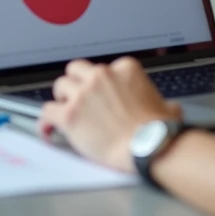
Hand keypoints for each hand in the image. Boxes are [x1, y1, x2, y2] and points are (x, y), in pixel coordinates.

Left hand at [38, 57, 181, 171]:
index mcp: (124, 69)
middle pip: (76, 70)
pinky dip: (47, 121)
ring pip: (60, 86)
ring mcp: (83, 93)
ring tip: (66, 113)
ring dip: (62, 99)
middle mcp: (101, 75)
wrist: (148, 146)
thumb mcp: (166, 106)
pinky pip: (47, 111)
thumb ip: (159, 101)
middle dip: (76, 83)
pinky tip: (49, 129)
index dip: (99, 84)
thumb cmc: (158, 130)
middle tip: (79, 99)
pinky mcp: (69, 114)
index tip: (100, 96)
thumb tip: (168, 108)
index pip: (102, 69)